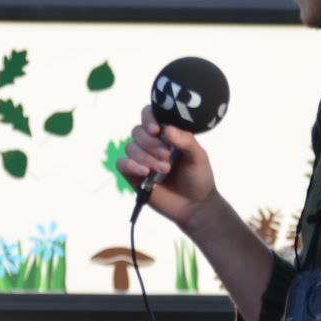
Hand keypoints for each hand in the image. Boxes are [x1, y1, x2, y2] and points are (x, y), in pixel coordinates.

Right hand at [118, 105, 217, 224]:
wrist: (195, 206)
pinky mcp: (133, 175)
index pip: (149, 115)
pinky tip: (145, 172)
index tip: (156, 130)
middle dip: (151, 144)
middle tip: (166, 156)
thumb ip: (186, 141)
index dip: (148, 118)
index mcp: (167, 133)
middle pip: (137, 131)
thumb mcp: (199, 157)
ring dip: (145, 157)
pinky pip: (122, 163)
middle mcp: (151, 143)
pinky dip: (130, 165)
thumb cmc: (199, 178)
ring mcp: (141, 159)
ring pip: (130, 147)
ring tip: (164, 170)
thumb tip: (168, 129)